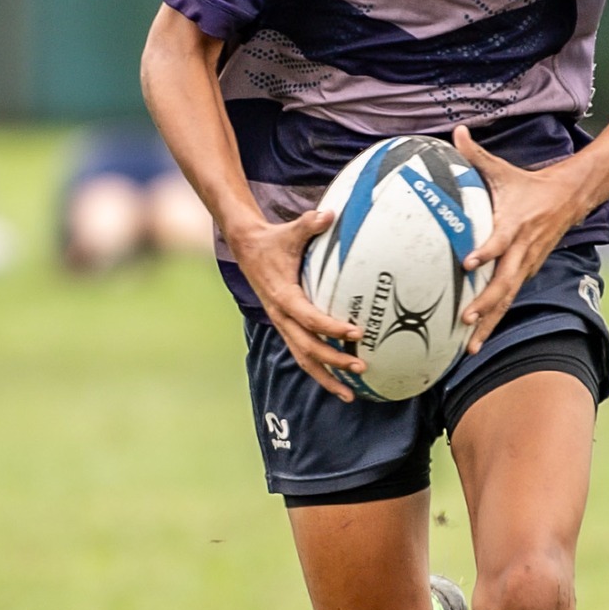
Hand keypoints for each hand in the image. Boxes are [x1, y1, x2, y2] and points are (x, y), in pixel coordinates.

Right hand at [229, 208, 365, 401]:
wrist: (247, 248)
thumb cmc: (274, 240)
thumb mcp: (290, 231)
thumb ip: (309, 224)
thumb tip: (329, 213)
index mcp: (283, 296)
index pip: (309, 317)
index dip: (331, 327)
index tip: (356, 332)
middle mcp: (281, 316)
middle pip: (307, 348)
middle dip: (333, 361)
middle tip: (361, 366)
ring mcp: (283, 325)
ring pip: (303, 359)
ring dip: (327, 377)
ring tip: (350, 395)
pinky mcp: (286, 328)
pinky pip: (303, 354)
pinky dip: (321, 370)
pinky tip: (340, 383)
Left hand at [453, 126, 583, 350]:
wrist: (570, 199)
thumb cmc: (528, 184)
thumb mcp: (502, 169)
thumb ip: (475, 154)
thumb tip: (455, 131)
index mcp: (514, 224)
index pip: (499, 241)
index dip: (486, 252)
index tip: (469, 263)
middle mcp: (522, 250)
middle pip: (504, 282)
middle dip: (486, 303)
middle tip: (466, 319)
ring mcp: (526, 266)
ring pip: (506, 300)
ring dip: (489, 324)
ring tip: (470, 347)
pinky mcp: (525, 275)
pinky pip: (508, 301)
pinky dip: (493, 322)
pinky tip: (475, 342)